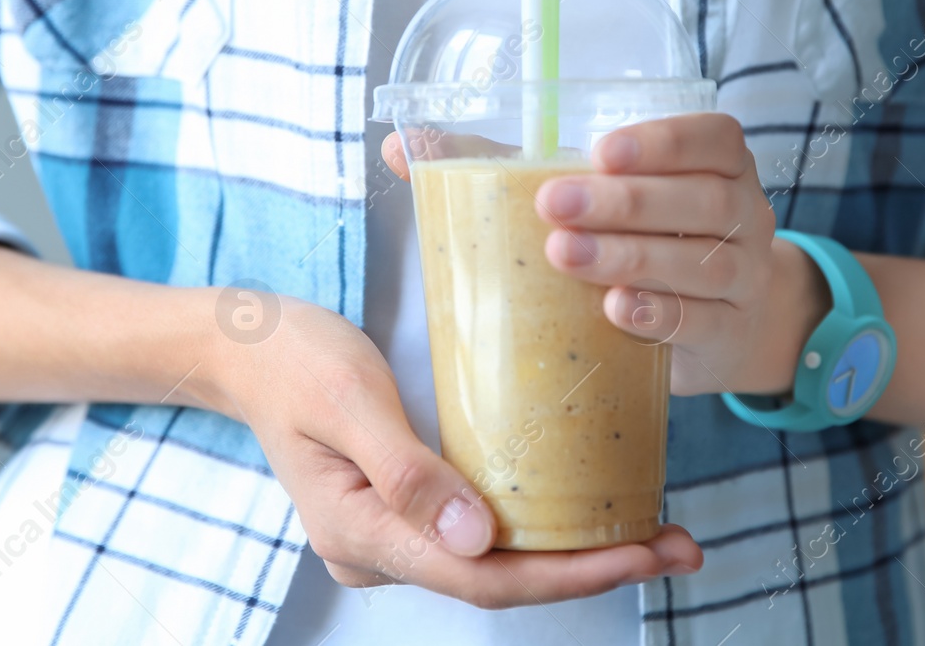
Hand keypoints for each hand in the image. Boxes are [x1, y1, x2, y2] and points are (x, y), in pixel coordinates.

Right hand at [211, 297, 703, 606]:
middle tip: (681, 545)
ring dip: (575, 551)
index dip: (571, 573)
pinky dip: (542, 526)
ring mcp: (390, 535)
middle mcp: (379, 550)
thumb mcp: (348, 400)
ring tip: (655, 531)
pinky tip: (589, 507)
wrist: (243, 343)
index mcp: (363, 534)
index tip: (646, 552)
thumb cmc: (293, 357)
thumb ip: (407, 473)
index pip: (483, 576)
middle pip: (499, 581)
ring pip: (495, 561)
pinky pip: (481, 533)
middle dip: (593, 567)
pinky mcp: (403, 509)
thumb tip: (479, 541)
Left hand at [529, 113, 829, 397]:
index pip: (714, 140)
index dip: (662, 143)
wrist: (725, 327)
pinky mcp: (730, 334)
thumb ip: (547, 168)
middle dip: (625, 201)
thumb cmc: (655, 241)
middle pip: (704, 201)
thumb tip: (441, 142)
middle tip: (555, 205)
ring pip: (702, 262)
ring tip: (566, 254)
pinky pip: (702, 322)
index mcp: (724, 167)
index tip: (600, 152)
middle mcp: (747, 216)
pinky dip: (658, 313)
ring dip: (629, 256)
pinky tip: (614, 308)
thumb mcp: (622, 198)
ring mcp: (746, 279)